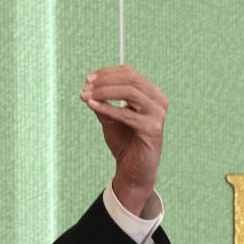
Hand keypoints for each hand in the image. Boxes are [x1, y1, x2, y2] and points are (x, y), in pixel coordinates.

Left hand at [80, 65, 168, 215]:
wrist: (132, 171)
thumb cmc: (124, 142)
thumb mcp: (110, 117)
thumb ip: (103, 101)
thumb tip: (88, 87)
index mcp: (151, 94)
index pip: (130, 73)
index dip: (107, 73)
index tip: (88, 79)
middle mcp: (158, 101)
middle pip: (131, 79)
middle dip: (104, 81)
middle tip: (85, 86)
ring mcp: (157, 115)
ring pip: (129, 92)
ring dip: (104, 91)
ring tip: (86, 96)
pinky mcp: (152, 129)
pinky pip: (126, 114)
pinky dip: (107, 107)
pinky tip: (92, 105)